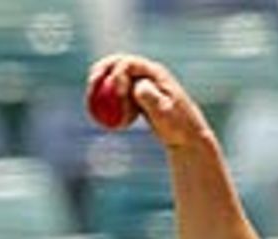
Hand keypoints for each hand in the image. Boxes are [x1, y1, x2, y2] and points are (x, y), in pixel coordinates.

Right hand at [85, 54, 210, 148]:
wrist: (186, 138)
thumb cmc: (178, 127)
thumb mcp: (165, 113)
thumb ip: (150, 98)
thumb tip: (136, 87)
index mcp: (155, 72)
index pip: (129, 63)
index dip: (117, 74)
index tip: (116, 95)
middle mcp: (146, 73)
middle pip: (118, 63)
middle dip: (101, 71)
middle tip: (91, 85)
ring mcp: (141, 84)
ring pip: (114, 78)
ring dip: (100, 86)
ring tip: (91, 101)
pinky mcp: (137, 97)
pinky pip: (117, 96)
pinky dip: (107, 103)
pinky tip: (101, 116)